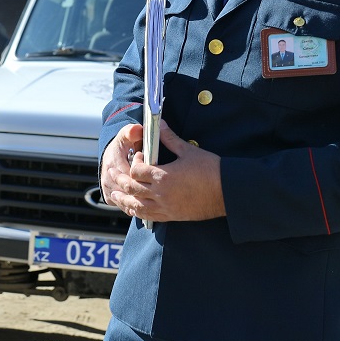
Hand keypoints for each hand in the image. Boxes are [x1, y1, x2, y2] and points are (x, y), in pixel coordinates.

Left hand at [106, 121, 225, 222]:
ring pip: (136, 205)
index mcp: (163, 176)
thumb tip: (159, 124)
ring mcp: (165, 207)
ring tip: (114, 195)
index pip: (136, 170)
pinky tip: (133, 209)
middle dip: (120, 180)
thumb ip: (169, 138)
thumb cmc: (211, 170)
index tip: (140, 156)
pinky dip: (137, 212)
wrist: (227, 193)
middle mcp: (160, 194)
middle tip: (112, 173)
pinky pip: (148, 217)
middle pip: (131, 188)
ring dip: (123, 199)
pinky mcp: (172, 216)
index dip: (134, 162)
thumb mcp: (188, 151)